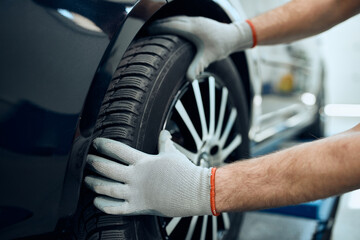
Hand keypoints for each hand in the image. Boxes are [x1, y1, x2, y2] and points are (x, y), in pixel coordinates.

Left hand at [85, 130, 211, 216]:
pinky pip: (116, 208)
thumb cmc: (184, 171)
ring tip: (87, 179)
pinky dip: (104, 205)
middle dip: (94, 163)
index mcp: (143, 161)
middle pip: (108, 168)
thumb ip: (164, 143)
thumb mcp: (172, 153)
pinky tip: (96, 201)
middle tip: (87, 160)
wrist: (194, 191)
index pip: (118, 150)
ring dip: (95, 183)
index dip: (104, 145)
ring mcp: (136, 193)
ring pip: (108, 188)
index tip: (96, 143)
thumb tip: (165, 133)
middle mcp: (136, 176)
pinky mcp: (139, 207)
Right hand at [149, 16, 252, 79]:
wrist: (233, 36)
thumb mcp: (208, 58)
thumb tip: (189, 79)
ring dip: (167, 21)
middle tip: (149, 28)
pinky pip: (183, 19)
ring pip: (178, 18)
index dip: (160, 28)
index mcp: (193, 29)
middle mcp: (194, 22)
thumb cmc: (221, 46)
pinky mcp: (200, 20)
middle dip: (160, 24)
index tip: (149, 30)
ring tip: (157, 26)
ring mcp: (197, 20)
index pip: (172, 26)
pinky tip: (172, 26)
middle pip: (173, 20)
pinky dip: (175, 21)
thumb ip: (197, 67)